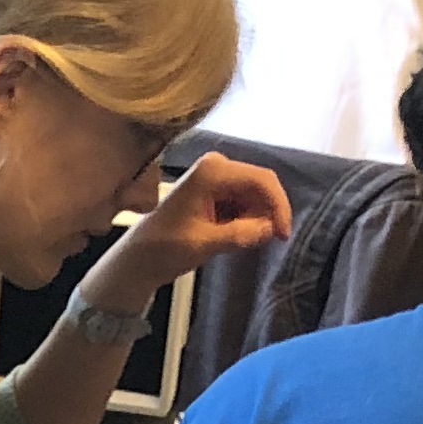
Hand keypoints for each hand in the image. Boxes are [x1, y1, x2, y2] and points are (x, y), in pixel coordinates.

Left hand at [84, 149, 291, 302]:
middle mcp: (217, 166)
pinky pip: (244, 202)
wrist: (138, 257)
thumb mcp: (204, 244)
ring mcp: (216, 176)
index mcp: (212, 171)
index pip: (261, 180)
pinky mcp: (216, 189)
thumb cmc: (164, 248)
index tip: (283, 234)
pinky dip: (245, 220)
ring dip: (254, 219)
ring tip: (233, 241)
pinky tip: (230, 236)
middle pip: (261, 185)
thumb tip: (269, 229)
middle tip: (261, 242)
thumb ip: (239, 234)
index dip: (278, 206)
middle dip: (266, 214)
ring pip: (255, 195)